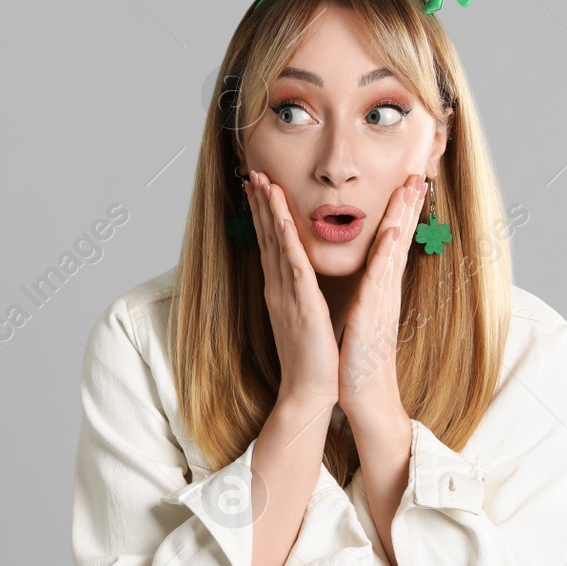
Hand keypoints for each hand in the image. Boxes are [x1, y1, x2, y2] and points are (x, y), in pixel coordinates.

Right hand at [246, 171, 337, 408]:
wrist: (310, 391)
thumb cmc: (312, 360)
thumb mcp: (305, 319)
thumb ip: (300, 296)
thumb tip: (299, 279)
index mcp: (282, 291)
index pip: (271, 245)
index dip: (264, 215)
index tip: (261, 188)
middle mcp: (279, 288)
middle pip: (267, 238)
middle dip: (261, 204)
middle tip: (254, 174)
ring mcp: (287, 295)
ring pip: (277, 245)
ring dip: (269, 212)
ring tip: (263, 183)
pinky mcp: (302, 304)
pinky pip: (293, 265)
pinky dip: (287, 239)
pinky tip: (281, 218)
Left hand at [337, 173, 424, 427]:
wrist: (364, 396)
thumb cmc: (359, 359)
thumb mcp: (363, 318)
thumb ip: (368, 295)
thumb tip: (370, 278)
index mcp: (380, 290)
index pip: (391, 243)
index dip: (400, 213)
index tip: (406, 185)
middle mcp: (385, 291)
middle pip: (399, 239)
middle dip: (408, 206)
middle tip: (418, 173)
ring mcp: (382, 301)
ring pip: (394, 251)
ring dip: (403, 217)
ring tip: (411, 188)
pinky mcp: (372, 314)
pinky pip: (380, 280)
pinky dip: (387, 255)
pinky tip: (393, 233)